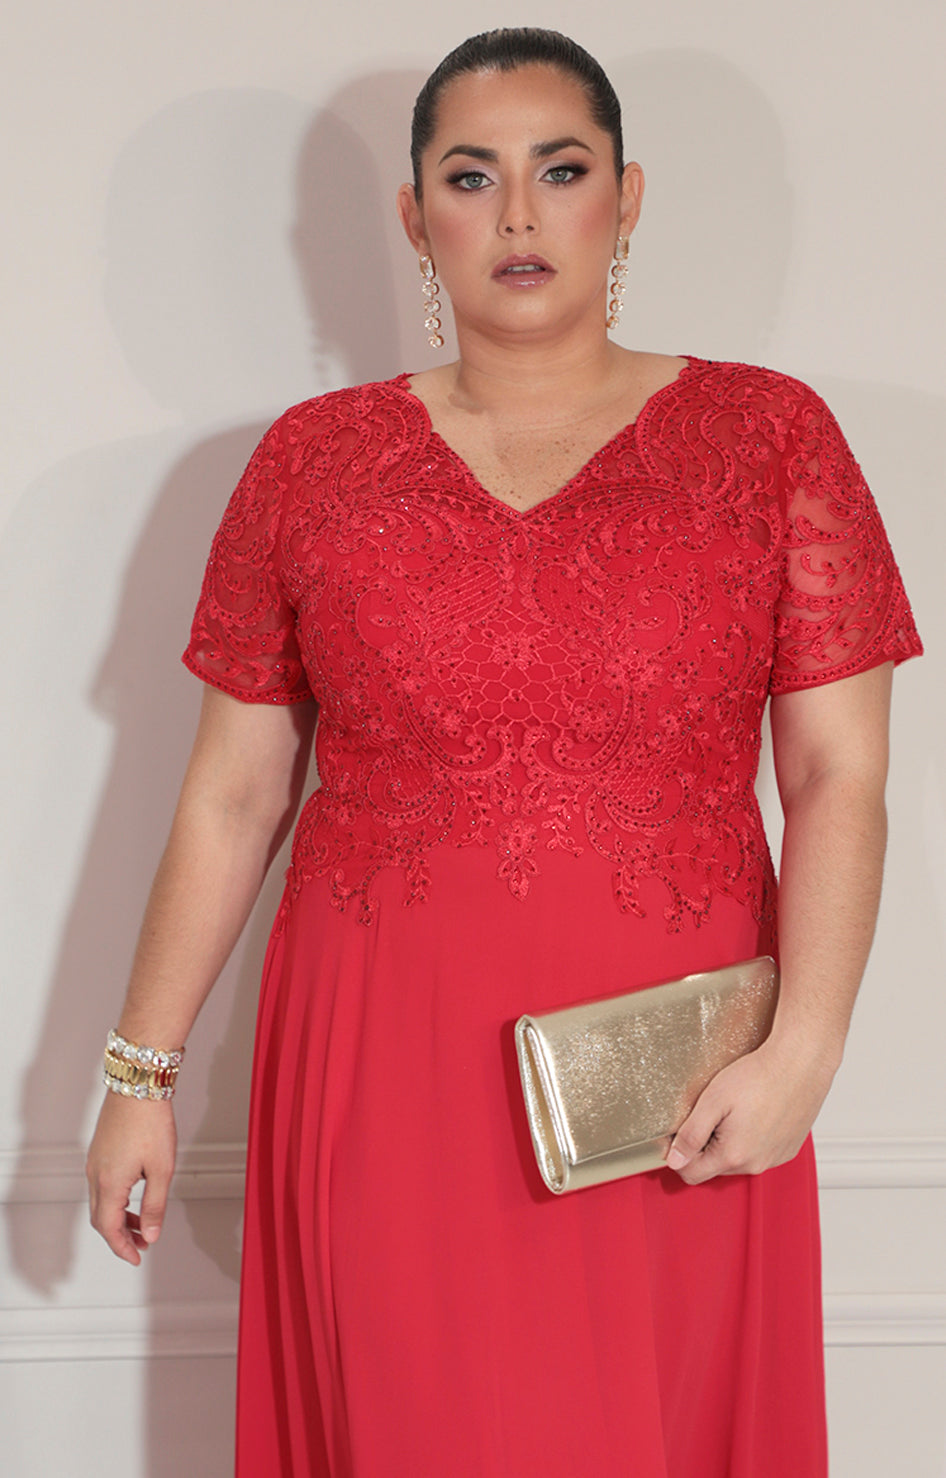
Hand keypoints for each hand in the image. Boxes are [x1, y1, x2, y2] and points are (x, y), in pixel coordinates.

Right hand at [86, 1093, 176, 1263]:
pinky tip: (137, 1195)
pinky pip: (103, 1185)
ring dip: (120, 1217)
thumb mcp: (162, 1168)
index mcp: (109, 1183)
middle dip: (122, 1235)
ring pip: (101, 1202)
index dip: (123, 1248)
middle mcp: (95, 1174)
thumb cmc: (151, 1121)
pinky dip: (117, 1199)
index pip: (109, 1228)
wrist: (138, 1085)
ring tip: (145, 1223)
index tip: (137, 1258)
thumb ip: (156, 1205)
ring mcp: (95, 1162)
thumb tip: (152, 1233)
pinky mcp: (99, 1151)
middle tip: (143, 1244)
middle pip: (101, 1218)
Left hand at [664, 1034, 838, 1184]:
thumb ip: (690, 1135)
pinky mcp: (789, 1149)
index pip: (691, 1173)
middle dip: (705, 1144)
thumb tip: (674, 1160)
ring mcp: (776, 1158)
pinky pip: (761, 1152)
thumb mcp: (712, 1101)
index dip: (678, 1153)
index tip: (678, 1130)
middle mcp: (757, 1164)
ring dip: (729, 1141)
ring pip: (739, 1159)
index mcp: (734, 1156)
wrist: (799, 1062)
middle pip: (715, 1166)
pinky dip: (752, 1138)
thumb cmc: (759, 1076)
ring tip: (735, 1109)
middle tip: (711, 1111)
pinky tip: (755, 1112)